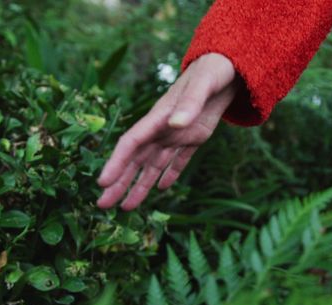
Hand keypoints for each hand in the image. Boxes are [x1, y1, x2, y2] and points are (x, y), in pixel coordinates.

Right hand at [96, 53, 238, 209]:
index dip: (116, 163)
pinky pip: (178, 161)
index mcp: (160, 116)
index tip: (102, 182)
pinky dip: (170, 175)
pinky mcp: (194, 138)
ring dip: (140, 185)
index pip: (132, 143)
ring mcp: (177, 134)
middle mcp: (163, 128)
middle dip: (120, 182)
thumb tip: (174, 124)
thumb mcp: (203, 84)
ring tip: (127, 208)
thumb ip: (190, 103)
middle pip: (136, 160)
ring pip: (154, 165)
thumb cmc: (213, 71)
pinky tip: (161, 189)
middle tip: (103, 206)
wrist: (229, 69)